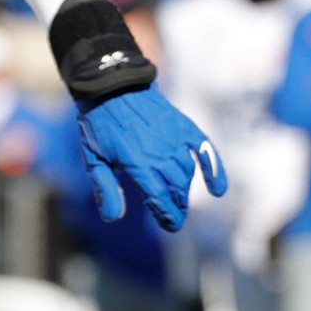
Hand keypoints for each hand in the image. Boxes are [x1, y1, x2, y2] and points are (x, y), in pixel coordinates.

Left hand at [78, 87, 225, 231]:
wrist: (112, 83)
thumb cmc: (99, 122)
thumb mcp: (93, 157)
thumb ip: (105, 187)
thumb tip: (113, 218)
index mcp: (137, 163)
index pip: (159, 198)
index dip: (167, 216)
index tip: (170, 226)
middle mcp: (160, 153)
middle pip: (177, 189)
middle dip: (178, 207)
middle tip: (175, 217)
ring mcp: (175, 139)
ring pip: (188, 172)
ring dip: (186, 189)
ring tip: (180, 199)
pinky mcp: (183, 127)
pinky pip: (205, 149)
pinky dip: (214, 169)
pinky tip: (218, 188)